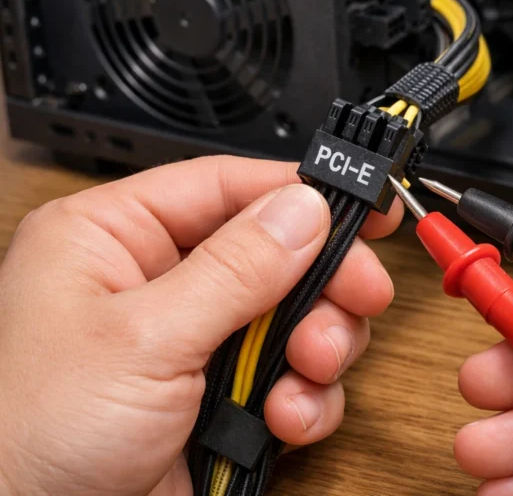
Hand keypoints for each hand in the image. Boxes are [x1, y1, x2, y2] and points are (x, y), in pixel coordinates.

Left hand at [0, 156, 401, 495]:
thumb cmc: (30, 437)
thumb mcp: (143, 339)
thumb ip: (235, 269)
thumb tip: (304, 207)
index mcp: (114, 239)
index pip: (226, 188)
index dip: (301, 193)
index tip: (367, 206)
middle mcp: (157, 284)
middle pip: (276, 252)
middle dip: (322, 283)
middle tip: (361, 296)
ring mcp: (194, 343)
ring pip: (295, 316)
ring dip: (319, 345)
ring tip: (309, 368)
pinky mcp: (220, 398)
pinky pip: (291, 378)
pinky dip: (305, 399)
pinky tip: (285, 419)